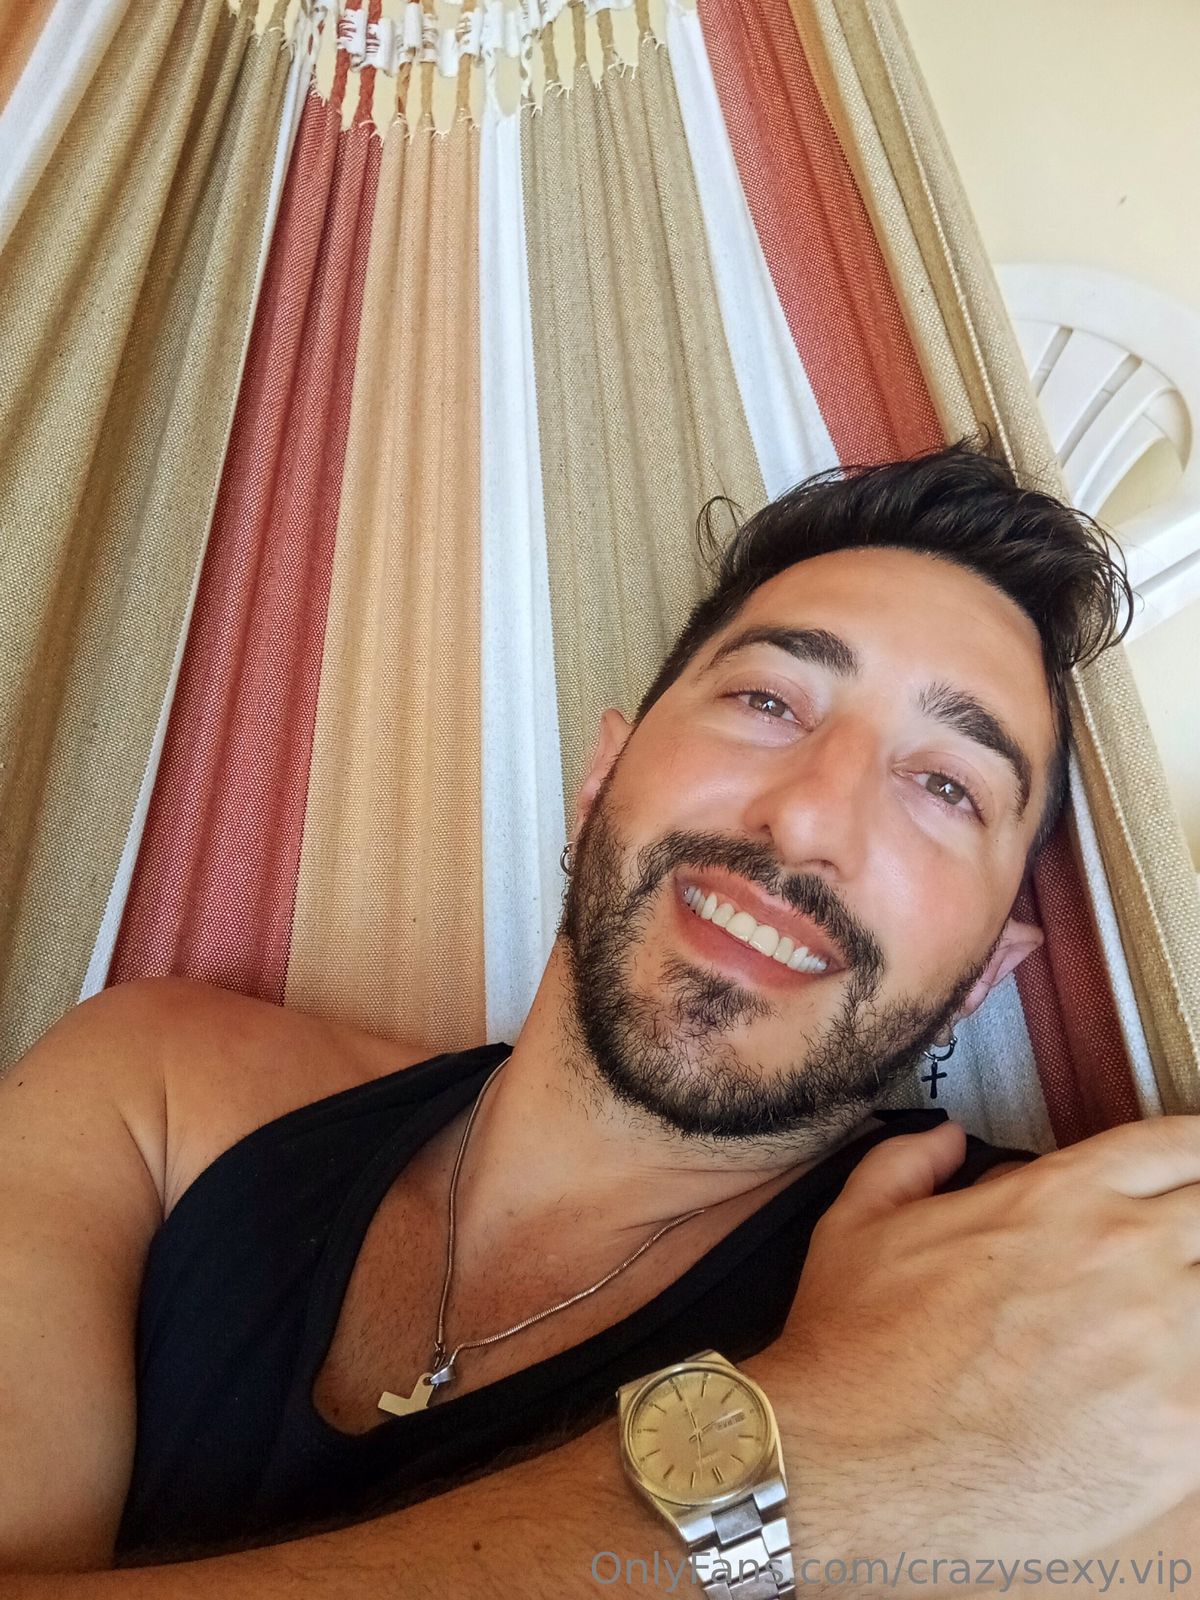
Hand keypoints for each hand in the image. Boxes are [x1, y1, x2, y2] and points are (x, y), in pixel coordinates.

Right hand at [749, 1118, 1199, 1566]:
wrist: (852, 1466)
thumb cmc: (855, 1348)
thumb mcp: (858, 1220)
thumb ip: (910, 1162)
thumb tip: (947, 1139)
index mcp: (1060, 1197)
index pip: (1178, 1145)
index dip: (1193, 1155)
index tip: (1190, 1173)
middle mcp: (1125, 1256)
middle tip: (1177, 1255)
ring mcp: (1163, 1347)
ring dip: (1199, 1298)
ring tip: (1171, 1325)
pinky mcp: (1179, 1435)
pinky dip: (1199, 1376)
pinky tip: (1168, 1391)